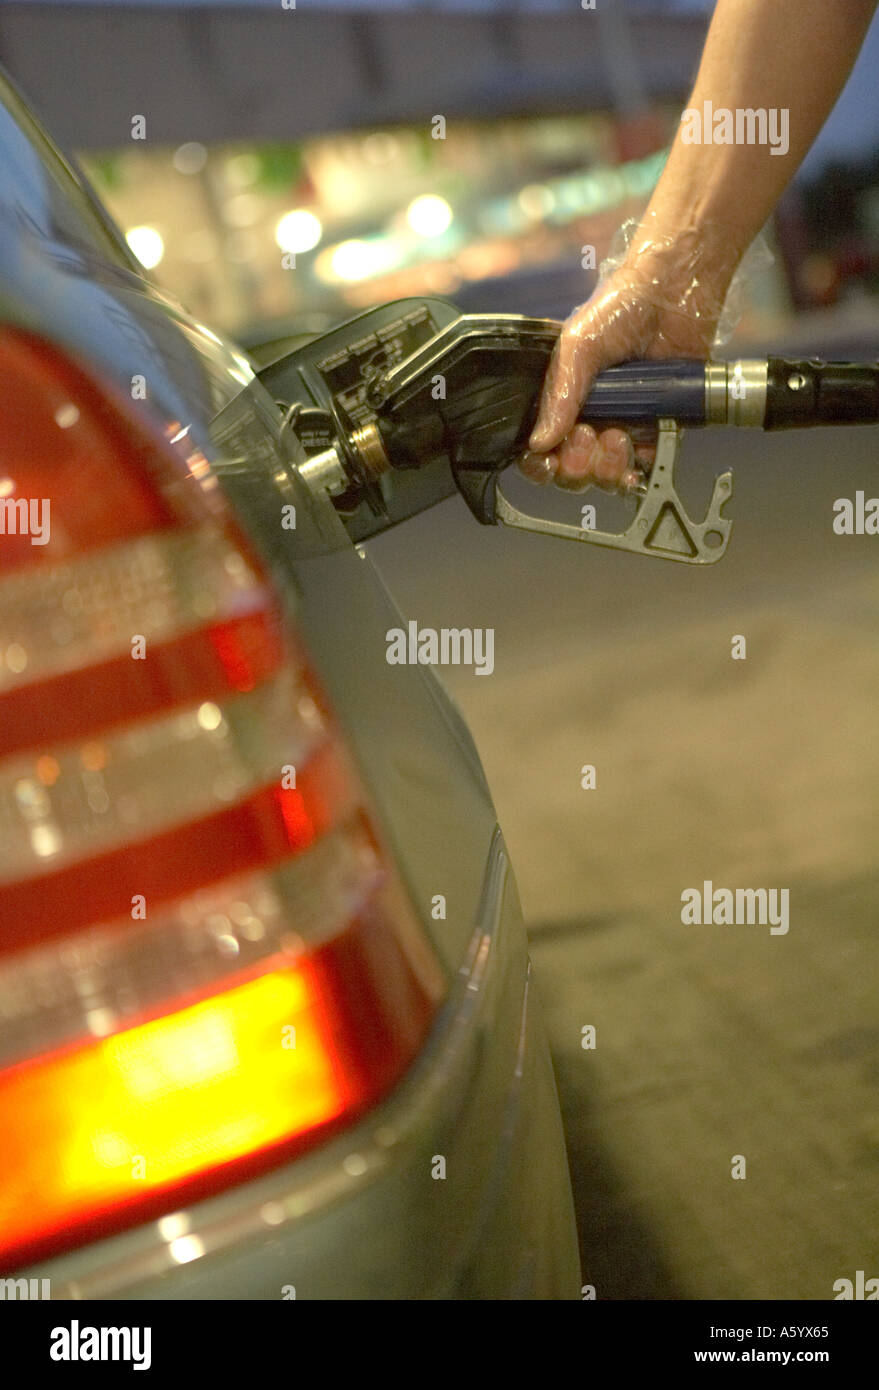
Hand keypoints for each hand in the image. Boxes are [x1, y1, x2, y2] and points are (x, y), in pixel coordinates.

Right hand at [520, 237, 732, 492]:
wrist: (672, 296)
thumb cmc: (618, 311)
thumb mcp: (576, 347)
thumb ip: (559, 395)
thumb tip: (539, 443)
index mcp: (561, 403)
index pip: (540, 451)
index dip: (540, 465)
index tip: (549, 461)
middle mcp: (588, 421)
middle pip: (571, 472)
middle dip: (576, 466)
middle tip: (587, 436)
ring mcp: (622, 428)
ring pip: (604, 476)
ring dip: (605, 468)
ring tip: (617, 436)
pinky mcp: (656, 431)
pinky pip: (641, 468)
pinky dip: (634, 472)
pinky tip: (632, 462)